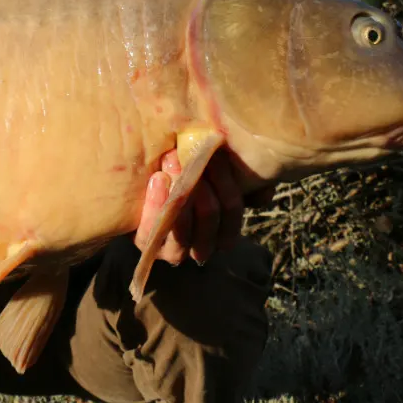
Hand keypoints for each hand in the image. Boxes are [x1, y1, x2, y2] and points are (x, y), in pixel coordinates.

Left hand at [133, 150, 273, 266]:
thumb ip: (237, 175)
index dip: (227, 184)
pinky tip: (158, 180)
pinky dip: (156, 205)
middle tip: (191, 160)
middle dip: (202, 187)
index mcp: (221, 226)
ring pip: (184, 235)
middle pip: (210, 218)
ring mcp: (173, 247)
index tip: (216, 155)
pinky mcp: (146, 243)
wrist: (139, 176)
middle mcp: (201, 243)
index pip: (232, 210)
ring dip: (180, 199)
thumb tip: (262, 194)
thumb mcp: (209, 167)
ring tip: (173, 168)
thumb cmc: (179, 171)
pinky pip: (152, 233)